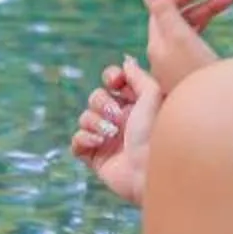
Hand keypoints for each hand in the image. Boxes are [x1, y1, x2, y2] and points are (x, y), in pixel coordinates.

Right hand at [71, 55, 161, 205]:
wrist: (151, 172)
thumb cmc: (156, 133)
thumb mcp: (152, 96)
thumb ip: (138, 76)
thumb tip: (127, 61)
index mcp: (135, 105)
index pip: (113, 81)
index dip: (110, 77)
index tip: (114, 82)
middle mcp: (120, 120)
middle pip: (95, 97)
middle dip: (102, 103)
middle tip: (116, 116)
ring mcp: (107, 139)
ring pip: (84, 118)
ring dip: (94, 122)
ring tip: (109, 134)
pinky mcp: (95, 157)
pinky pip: (76, 142)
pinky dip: (83, 139)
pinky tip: (98, 142)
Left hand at [141, 0, 232, 96]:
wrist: (217, 122)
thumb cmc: (199, 79)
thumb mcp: (180, 39)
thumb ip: (163, 9)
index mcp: (158, 43)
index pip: (166, 4)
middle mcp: (165, 53)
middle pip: (181, 14)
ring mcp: (179, 64)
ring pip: (192, 26)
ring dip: (212, 9)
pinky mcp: (194, 74)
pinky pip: (200, 41)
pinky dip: (212, 28)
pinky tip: (227, 25)